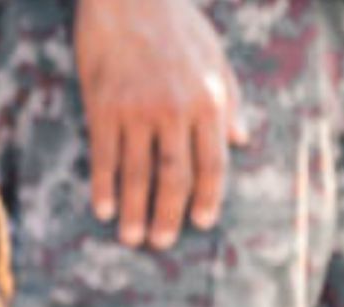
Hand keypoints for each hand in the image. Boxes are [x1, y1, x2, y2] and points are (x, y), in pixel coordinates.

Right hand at [74, 0, 246, 248]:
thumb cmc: (175, 25)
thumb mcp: (215, 57)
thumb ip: (228, 101)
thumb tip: (241, 140)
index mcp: (208, 101)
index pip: (212, 162)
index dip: (207, 197)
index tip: (202, 223)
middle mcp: (175, 110)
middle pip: (173, 176)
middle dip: (168, 214)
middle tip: (161, 243)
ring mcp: (137, 111)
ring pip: (137, 173)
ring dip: (134, 210)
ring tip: (130, 238)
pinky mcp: (103, 108)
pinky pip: (104, 156)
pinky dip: (103, 186)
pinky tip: (102, 209)